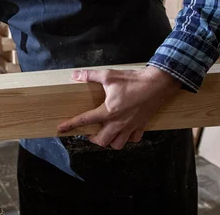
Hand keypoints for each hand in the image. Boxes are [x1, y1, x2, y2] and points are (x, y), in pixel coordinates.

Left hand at [57, 66, 181, 149]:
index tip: (61, 129)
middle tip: (89, 132)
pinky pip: (133, 139)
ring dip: (109, 141)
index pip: (85, 121)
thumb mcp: (109, 75)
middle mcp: (119, 122)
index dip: (71, 125)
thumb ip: (90, 76)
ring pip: (117, 144)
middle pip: (102, 141)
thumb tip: (75, 75)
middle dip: (93, 139)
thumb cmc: (133, 80)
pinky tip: (123, 131)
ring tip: (105, 133)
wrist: (158, 84)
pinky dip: (126, 138)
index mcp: (108, 111)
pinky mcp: (141, 126)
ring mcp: (131, 126)